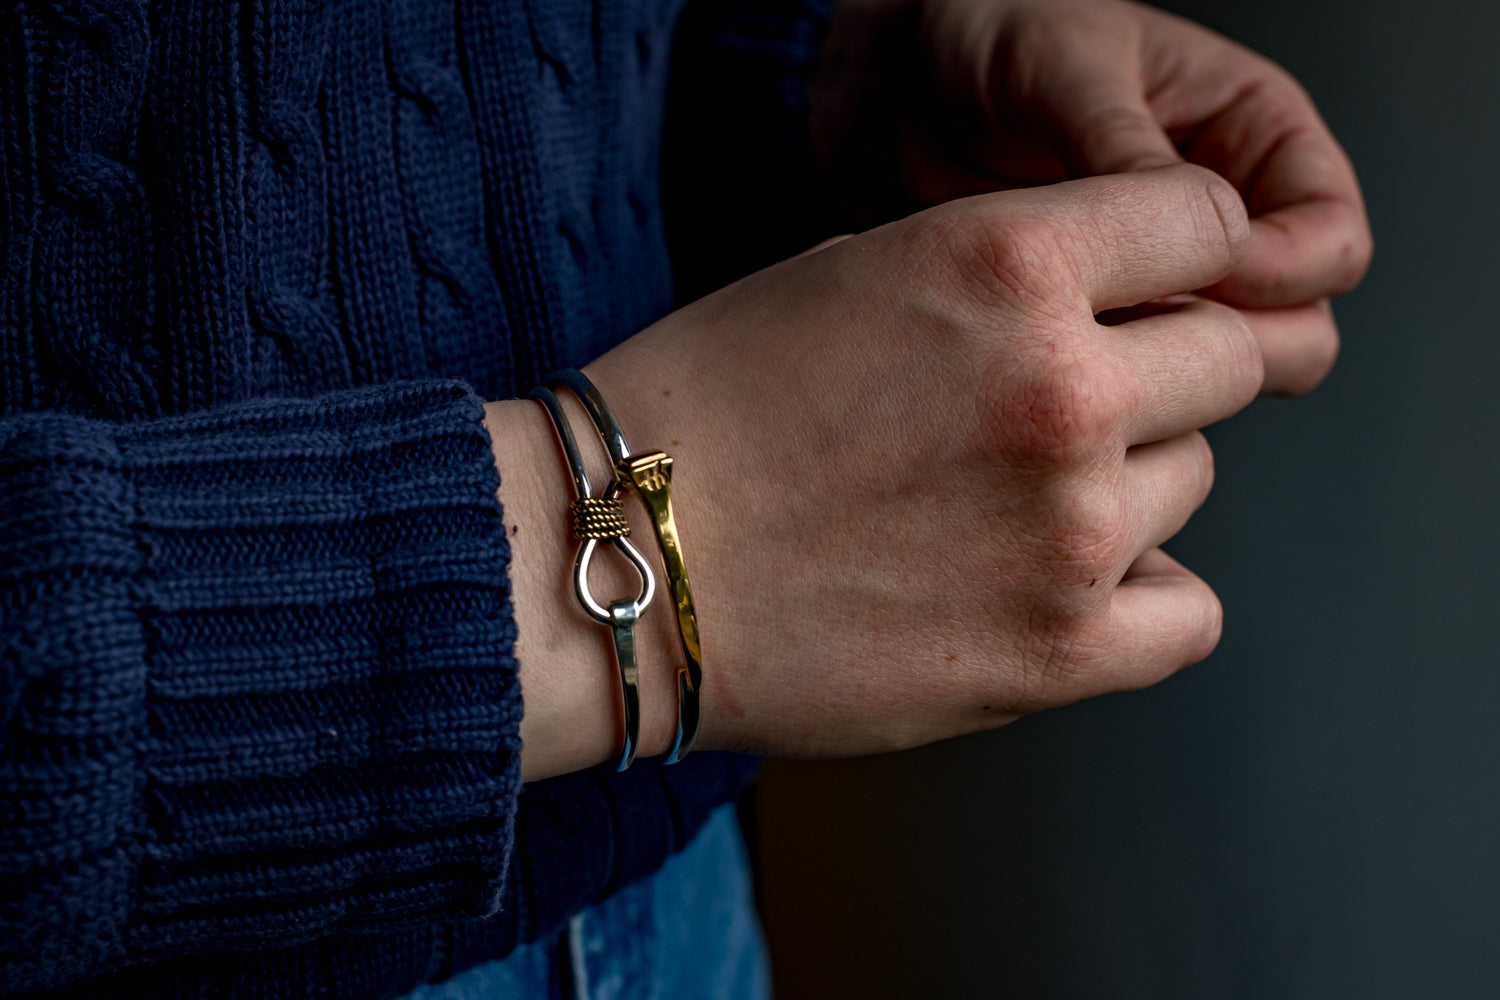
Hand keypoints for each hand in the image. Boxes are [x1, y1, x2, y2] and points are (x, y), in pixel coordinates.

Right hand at [497, 165, 1262, 773]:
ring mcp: (1071, 530)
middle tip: (1058, 402)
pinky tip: (1055, 582)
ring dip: (1123, 481)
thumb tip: (1107, 303)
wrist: (611, 566)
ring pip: (1194, 481)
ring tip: (1000, 502)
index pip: (1207, 221)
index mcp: (1006, 263)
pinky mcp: (1060, 653)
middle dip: (1159, 368)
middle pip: (1227, 357)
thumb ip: (1006, 273)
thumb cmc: (706, 411)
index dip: (1181, 251)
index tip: (1153, 284)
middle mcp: (1061, 388)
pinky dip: (1141, 596)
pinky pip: (1190, 610)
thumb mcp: (851, 270)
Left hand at [812, 0, 1371, 394]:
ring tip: (1081, 342)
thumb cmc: (982, 35)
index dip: (1280, 273)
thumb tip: (1186, 230)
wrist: (884, 83)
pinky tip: (1042, 365)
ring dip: (1163, 380)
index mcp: (1250, 135)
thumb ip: (1123, 144)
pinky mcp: (1088, 326)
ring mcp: (1155, 283)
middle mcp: (1219, 219)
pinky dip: (1101, 394)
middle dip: (1235, 345)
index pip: (1329, 242)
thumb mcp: (1060, 62)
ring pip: (1215, 375)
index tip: (1200, 276)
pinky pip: (1127, 390)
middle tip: (1139, 330)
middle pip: (1295, 328)